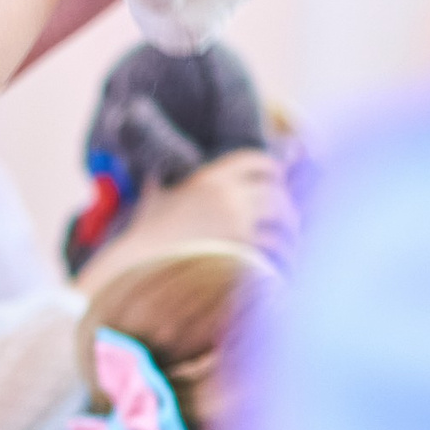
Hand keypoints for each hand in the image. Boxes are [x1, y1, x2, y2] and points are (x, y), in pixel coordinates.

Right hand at [76, 149, 297, 295]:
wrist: (140, 269)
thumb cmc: (144, 239)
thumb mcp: (152, 203)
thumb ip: (159, 186)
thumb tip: (152, 177)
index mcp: (209, 179)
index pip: (254, 160)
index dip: (270, 168)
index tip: (276, 178)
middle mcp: (228, 196)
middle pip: (275, 191)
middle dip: (285, 205)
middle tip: (288, 219)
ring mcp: (238, 224)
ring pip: (282, 221)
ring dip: (289, 233)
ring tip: (287, 246)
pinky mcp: (244, 251)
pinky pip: (275, 249)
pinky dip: (282, 257)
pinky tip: (279, 266)